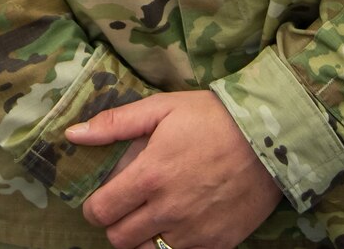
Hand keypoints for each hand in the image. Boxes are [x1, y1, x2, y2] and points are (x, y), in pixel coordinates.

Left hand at [67, 91, 281, 248]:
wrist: (270, 139)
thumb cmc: (212, 119)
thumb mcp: (161, 108)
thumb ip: (114, 124)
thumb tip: (73, 135)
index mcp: (150, 176)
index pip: (101, 211)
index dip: (94, 208)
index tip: (100, 200)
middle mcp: (169, 209)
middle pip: (119, 239)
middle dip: (115, 224)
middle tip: (125, 208)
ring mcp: (195, 231)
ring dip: (143, 238)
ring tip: (151, 216)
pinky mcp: (218, 243)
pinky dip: (174, 244)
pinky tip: (179, 224)